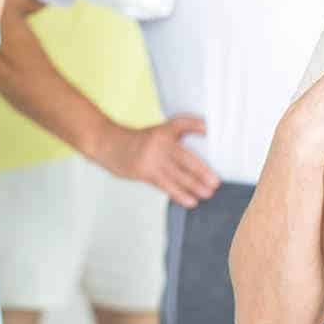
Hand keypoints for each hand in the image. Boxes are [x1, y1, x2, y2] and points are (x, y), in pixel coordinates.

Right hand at [95, 115, 219, 208]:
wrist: (107, 143)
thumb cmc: (136, 141)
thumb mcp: (155, 133)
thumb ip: (174, 141)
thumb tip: (198, 159)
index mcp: (164, 129)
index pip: (183, 123)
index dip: (197, 125)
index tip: (209, 130)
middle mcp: (159, 141)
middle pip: (185, 157)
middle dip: (201, 170)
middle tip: (215, 181)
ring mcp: (151, 157)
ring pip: (177, 174)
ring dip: (194, 186)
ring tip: (208, 194)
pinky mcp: (144, 171)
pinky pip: (165, 185)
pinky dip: (179, 194)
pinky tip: (190, 201)